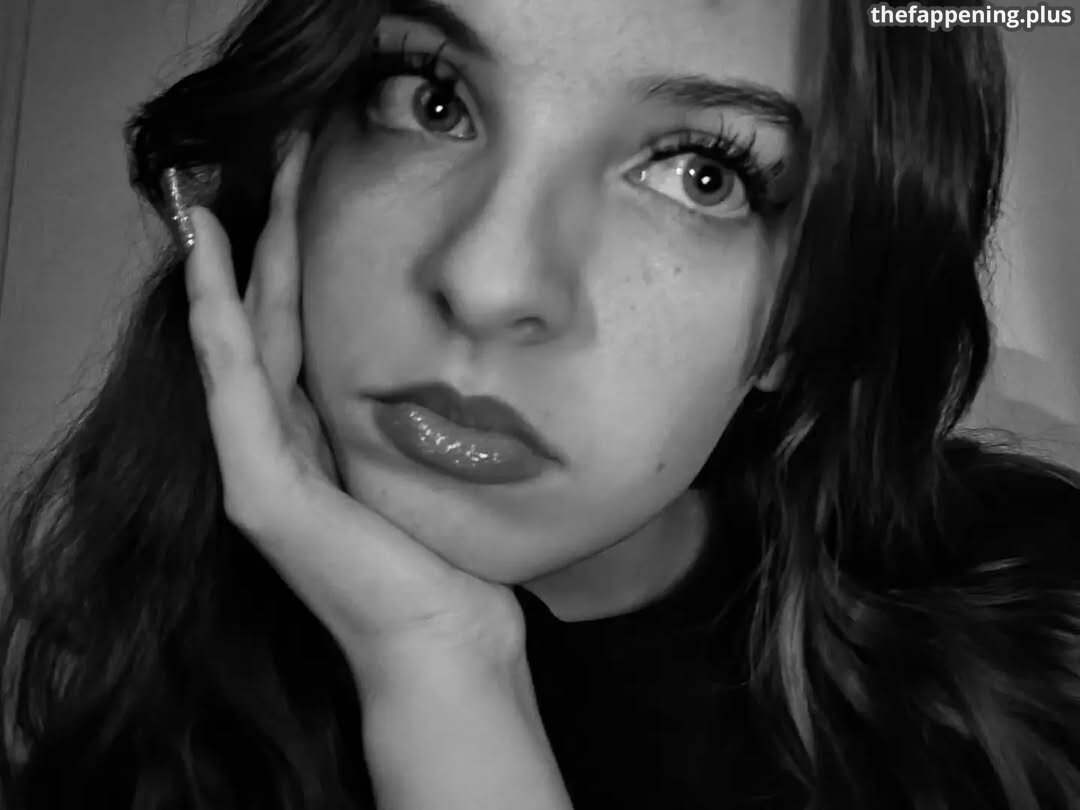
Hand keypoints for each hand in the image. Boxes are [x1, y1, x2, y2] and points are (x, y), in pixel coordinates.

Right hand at [182, 133, 523, 681]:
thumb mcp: (425, 462)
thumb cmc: (448, 561)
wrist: (445, 642)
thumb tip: (449, 357)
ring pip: (240, 336)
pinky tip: (210, 255)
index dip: (295, 255)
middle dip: (268, 234)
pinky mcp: (258, 490)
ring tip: (228, 184)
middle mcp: (275, 444)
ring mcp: (256, 467)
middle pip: (265, 317)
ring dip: (235, 256)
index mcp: (316, 436)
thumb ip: (410, 412)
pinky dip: (217, 314)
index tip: (310, 183)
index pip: (296, 327)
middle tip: (278, 152)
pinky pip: (233, 381)